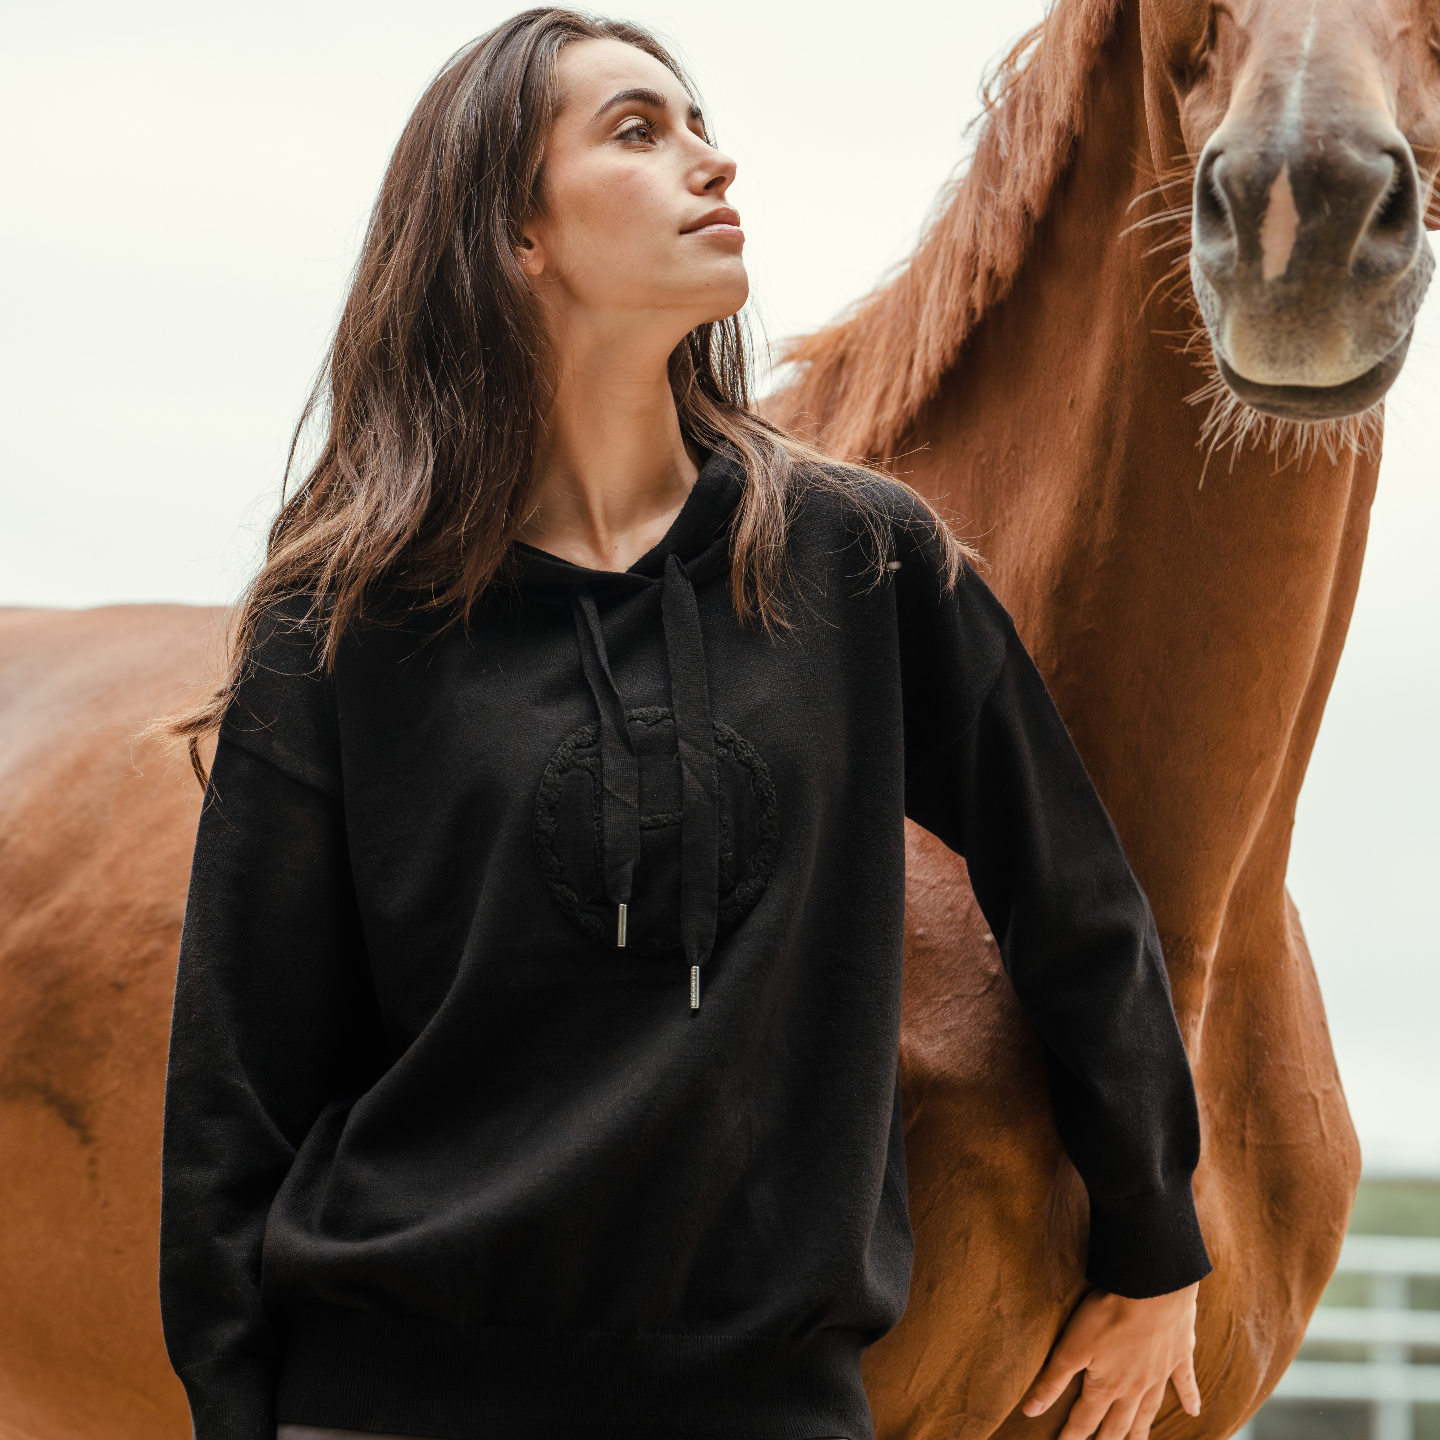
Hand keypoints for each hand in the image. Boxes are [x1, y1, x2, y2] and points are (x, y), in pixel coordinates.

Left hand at [1021, 1283, 1200, 1439]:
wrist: (1152, 1289)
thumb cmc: (1108, 1316)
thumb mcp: (1071, 1347)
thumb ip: (1052, 1380)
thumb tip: (1030, 1411)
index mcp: (1107, 1387)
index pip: (1085, 1420)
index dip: (1072, 1436)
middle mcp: (1135, 1388)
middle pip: (1120, 1423)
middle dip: (1108, 1439)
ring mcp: (1159, 1373)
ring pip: (1150, 1410)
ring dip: (1142, 1429)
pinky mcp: (1179, 1355)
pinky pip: (1185, 1382)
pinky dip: (1190, 1398)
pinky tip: (1194, 1412)